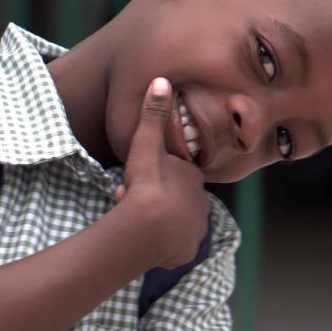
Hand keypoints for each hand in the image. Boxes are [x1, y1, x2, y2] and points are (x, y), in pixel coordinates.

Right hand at [115, 77, 208, 268]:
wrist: (147, 228)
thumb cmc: (146, 183)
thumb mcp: (146, 144)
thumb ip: (153, 114)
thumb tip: (161, 79)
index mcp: (192, 178)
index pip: (174, 174)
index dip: (153, 177)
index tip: (136, 181)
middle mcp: (201, 203)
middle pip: (173, 199)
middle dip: (154, 200)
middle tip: (131, 202)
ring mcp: (195, 229)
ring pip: (174, 223)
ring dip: (157, 222)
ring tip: (134, 222)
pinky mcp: (186, 251)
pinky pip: (173, 246)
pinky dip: (162, 245)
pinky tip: (146, 241)